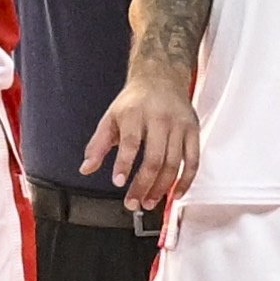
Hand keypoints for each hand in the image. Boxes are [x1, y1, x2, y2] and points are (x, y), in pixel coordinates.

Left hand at [82, 74, 197, 208]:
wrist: (161, 78)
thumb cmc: (134, 102)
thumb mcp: (110, 118)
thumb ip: (97, 145)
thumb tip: (86, 168)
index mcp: (135, 113)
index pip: (131, 141)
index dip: (124, 163)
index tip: (118, 182)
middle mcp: (159, 119)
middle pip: (154, 158)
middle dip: (143, 185)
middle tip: (133, 202)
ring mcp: (179, 126)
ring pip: (173, 163)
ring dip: (161, 188)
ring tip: (149, 201)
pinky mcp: (193, 131)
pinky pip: (193, 161)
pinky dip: (185, 181)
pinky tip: (174, 194)